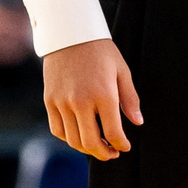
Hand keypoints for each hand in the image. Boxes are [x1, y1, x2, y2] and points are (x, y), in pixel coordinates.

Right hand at [43, 39, 141, 160]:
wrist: (70, 34)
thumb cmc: (101, 52)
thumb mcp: (122, 71)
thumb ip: (130, 99)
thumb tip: (138, 122)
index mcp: (104, 95)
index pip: (114, 133)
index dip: (121, 145)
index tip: (125, 147)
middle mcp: (81, 102)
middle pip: (91, 142)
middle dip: (104, 153)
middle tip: (112, 153)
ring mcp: (62, 102)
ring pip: (73, 140)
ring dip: (87, 148)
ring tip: (97, 146)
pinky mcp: (49, 101)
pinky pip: (58, 129)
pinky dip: (69, 138)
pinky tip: (80, 135)